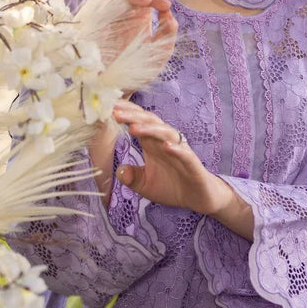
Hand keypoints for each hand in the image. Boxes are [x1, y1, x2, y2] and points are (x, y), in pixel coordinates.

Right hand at [112, 0, 179, 94]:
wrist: (115, 86)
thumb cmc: (136, 69)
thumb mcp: (160, 50)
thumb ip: (168, 32)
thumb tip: (169, 14)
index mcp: (140, 14)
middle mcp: (127, 10)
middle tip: (166, 3)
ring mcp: (113, 13)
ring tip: (151, 3)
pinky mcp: (100, 18)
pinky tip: (139, 5)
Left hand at [112, 102, 252, 239]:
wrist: (199, 198)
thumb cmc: (172, 187)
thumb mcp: (145, 185)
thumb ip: (132, 178)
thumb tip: (120, 171)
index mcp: (153, 144)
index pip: (139, 123)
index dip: (125, 114)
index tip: (107, 108)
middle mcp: (166, 142)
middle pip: (150, 122)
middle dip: (133, 116)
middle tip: (115, 112)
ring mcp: (180, 151)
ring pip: (166, 133)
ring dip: (151, 129)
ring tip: (134, 128)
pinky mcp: (193, 164)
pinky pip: (184, 153)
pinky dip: (176, 148)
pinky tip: (166, 146)